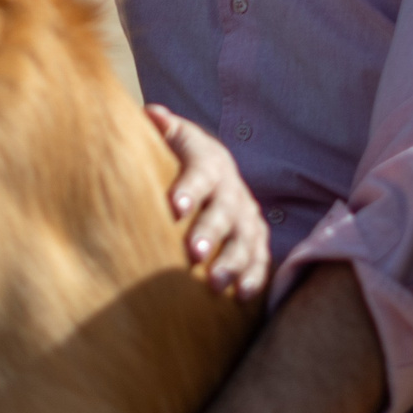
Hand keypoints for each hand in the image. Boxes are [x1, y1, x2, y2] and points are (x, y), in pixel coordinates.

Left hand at [151, 105, 267, 297]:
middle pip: (224, 212)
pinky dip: (253, 278)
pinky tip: (241, 297)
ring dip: (232, 262)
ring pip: (245, 240)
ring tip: (214, 283)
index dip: (189, 189)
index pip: (200, 172)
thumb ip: (163, 129)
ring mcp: (247, 217)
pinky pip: (260, 260)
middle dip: (210, 233)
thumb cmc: (182, 156)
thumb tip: (152, 114)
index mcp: (209, 163)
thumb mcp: (175, 137)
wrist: (216, 171)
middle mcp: (232, 191)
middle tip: (192, 254)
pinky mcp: (256, 240)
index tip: (174, 207)